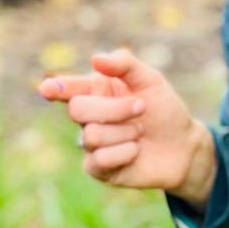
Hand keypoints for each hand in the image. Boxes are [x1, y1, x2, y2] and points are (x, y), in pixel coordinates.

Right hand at [39, 51, 216, 204]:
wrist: (182, 146)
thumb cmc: (164, 110)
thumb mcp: (151, 80)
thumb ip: (124, 64)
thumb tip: (95, 59)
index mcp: (95, 90)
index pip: (68, 88)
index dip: (57, 88)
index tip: (46, 89)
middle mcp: (88, 116)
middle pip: (78, 109)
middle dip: (113, 109)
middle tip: (141, 108)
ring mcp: (90, 144)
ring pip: (91, 135)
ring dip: (125, 132)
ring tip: (140, 133)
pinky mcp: (97, 168)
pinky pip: (99, 159)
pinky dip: (125, 153)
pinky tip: (136, 151)